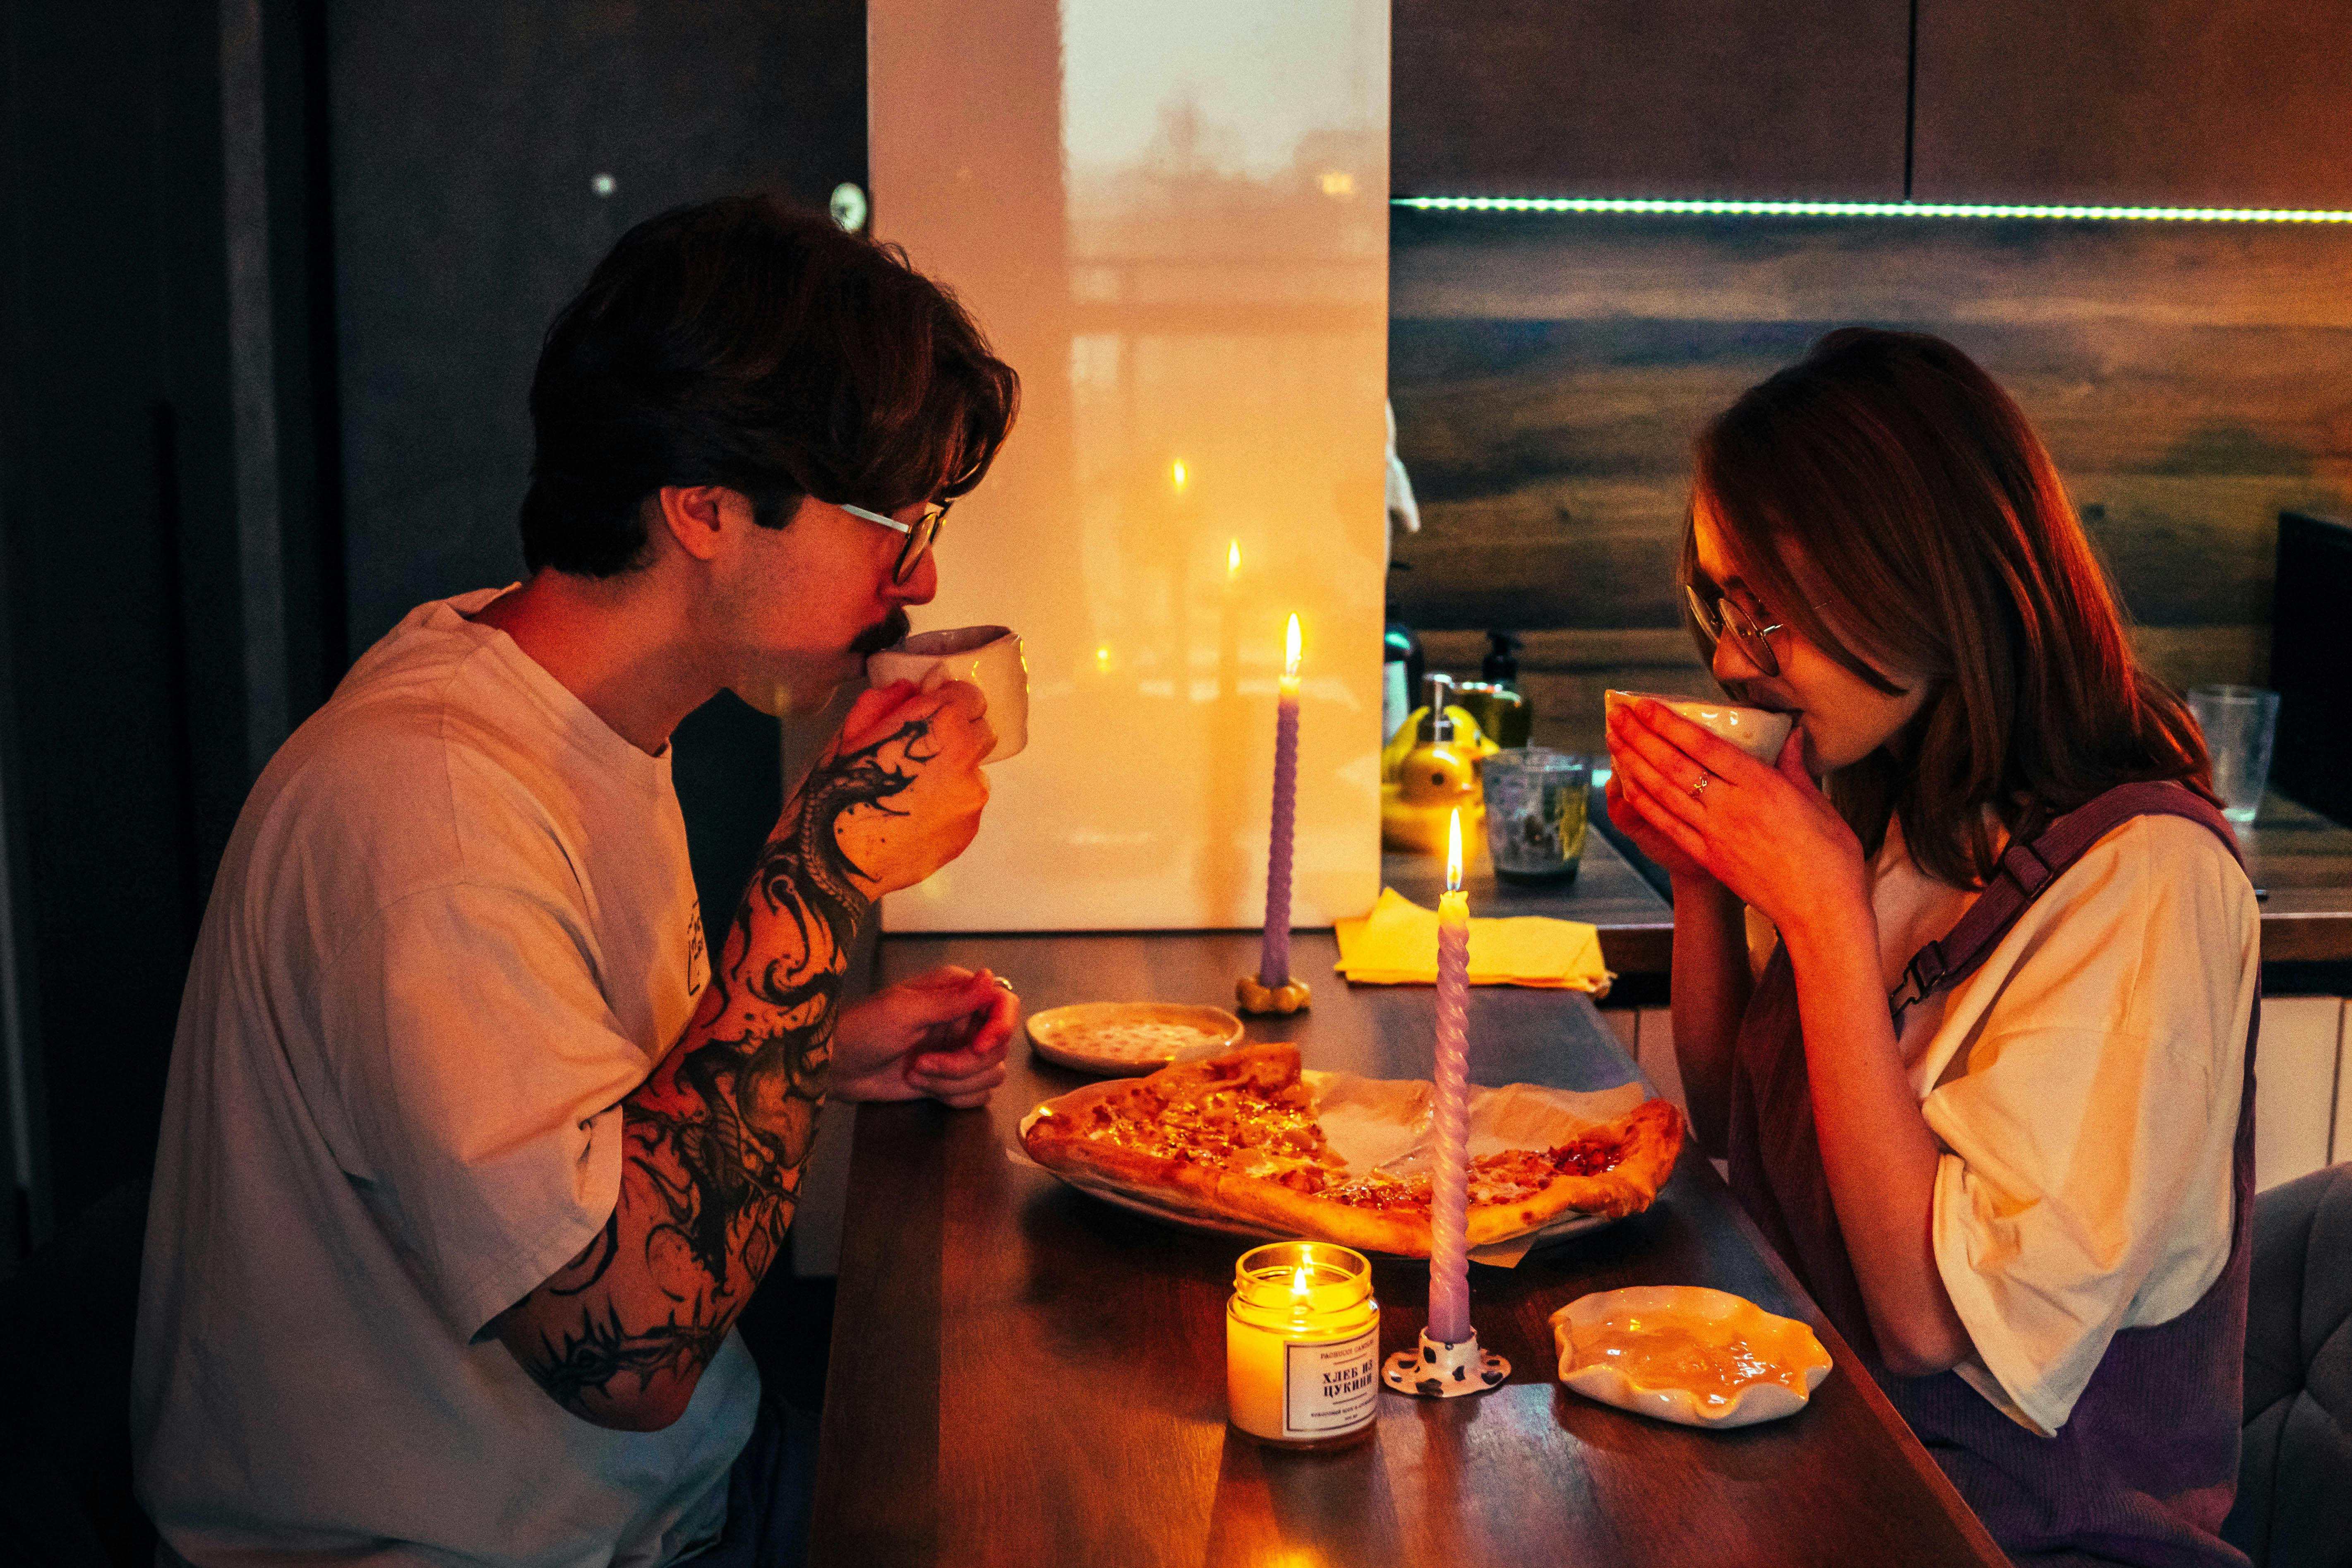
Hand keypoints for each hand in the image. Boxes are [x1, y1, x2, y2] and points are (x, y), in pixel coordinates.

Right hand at [817, 676, 994, 897]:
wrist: (834, 859)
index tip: (930, 713)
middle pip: (981, 731)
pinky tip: (915, 815)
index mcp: (938, 724)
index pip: (970, 695)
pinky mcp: (968, 829)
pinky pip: (966, 806)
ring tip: (913, 790)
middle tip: (920, 751)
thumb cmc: (835, 792)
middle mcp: (966, 758)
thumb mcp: (850, 733)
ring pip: (974, 771)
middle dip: (956, 734)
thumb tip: (911, 687)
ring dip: (953, 772)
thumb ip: (887, 702)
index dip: (948, 702)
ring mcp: (971, 797)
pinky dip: (948, 805)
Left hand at [830, 965, 1016, 1108]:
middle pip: (999, 1047)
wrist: (837, 1067)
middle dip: (962, 1065)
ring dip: (953, 1082)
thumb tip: (989, 977)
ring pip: (990, 1073)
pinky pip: (978, 1094)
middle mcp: (964, 1019)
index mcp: (956, 992)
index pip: (1005, 1003)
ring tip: (916, 1073)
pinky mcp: (952, 1079)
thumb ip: (952, 999)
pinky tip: (924, 1087)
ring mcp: (959, 1051)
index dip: (1000, 1028)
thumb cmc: (861, 1029)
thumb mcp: (904, 1010)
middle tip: (922, 1065)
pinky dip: (954, 1097)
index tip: (978, 1047)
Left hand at [1605, 697, 1868, 936]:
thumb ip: (1795, 766)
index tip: (1644, 704)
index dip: (1669, 723)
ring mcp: (1715, 834)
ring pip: (1664, 791)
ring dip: (1634, 763)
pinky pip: (1667, 824)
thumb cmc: (1830, 858)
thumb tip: (1790, 733)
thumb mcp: (1818, 803)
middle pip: (1675, 764)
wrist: (1821, 912)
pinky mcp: (1708, 857)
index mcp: (1762, 786)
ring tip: (1613, 739)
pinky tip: (1626, 785)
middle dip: (1641, 736)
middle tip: (1616, 713)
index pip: (1704, 745)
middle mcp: (1731, 807)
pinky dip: (1645, 802)